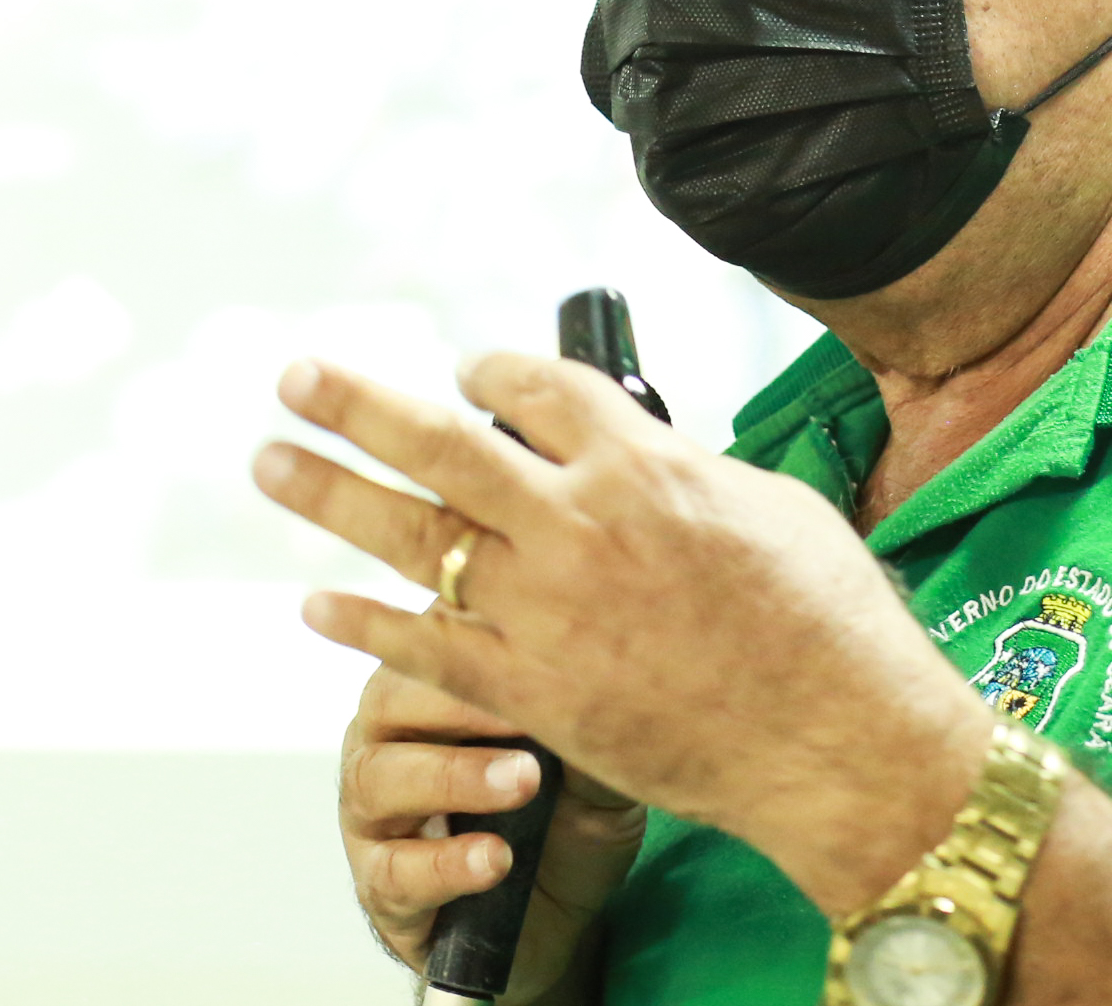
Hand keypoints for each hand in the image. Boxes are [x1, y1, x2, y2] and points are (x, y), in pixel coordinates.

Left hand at [254, 351, 991, 916]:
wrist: (841, 739)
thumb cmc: (827, 620)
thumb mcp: (764, 502)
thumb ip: (683, 470)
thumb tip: (646, 454)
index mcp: (640, 462)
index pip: (532, 387)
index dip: (488, 372)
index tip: (465, 372)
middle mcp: (578, 523)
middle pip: (439, 441)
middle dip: (357, 402)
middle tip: (297, 375)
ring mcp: (549, 609)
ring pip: (414, 535)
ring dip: (330, 493)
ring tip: (270, 459)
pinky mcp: (536, 693)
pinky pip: (429, 650)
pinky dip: (367, 628)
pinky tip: (318, 606)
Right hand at [336, 664, 644, 998]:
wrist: (551, 924)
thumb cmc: (560, 822)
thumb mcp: (590, 770)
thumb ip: (583, 726)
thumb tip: (603, 674)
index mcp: (429, 692)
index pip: (428, 642)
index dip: (465, 637)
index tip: (524, 644)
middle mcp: (386, 741)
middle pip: (388, 700)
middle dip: (457, 704)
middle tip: (523, 717)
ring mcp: (372, 814)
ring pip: (378, 779)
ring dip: (453, 777)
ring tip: (520, 784)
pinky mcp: (379, 887)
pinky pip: (394, 871)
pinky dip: (446, 863)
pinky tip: (495, 859)